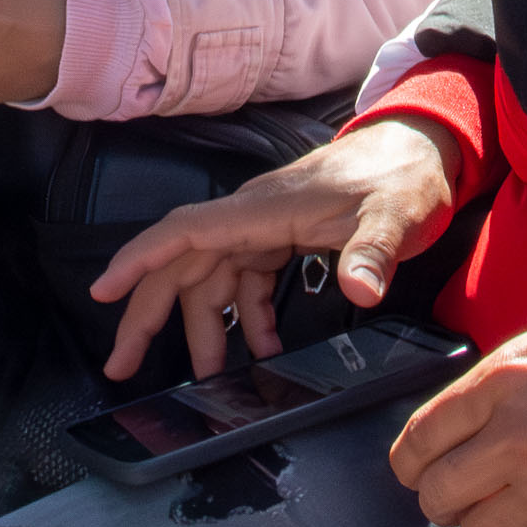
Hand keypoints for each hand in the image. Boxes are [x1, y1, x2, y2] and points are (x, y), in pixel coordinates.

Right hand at [85, 116, 459, 380]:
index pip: (185, 231)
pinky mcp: (281, 238)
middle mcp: (252, 217)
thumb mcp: (397, 213)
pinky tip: (264, 347)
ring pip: (211, 280)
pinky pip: (246, 282)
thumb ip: (375, 250)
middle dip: (148, 314)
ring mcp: (264, 228)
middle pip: (182, 265)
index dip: (139, 260)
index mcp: (263, 208)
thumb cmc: (403, 172)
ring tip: (207, 379)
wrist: (422, 146)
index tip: (104, 292)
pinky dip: (247, 318)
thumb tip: (362, 288)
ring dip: (204, 330)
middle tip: (123, 364)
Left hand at [390, 309, 526, 526]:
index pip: (418, 439)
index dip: (408, 461)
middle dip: (439, 496)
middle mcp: (516, 441)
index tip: (414, 467)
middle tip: (458, 489)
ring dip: (487, 520)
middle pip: (437, 497)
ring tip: (509, 502)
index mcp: (501, 385)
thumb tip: (462, 418)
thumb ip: (498, 380)